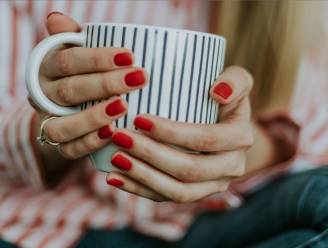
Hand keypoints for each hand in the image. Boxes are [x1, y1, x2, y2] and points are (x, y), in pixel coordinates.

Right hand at [31, 13, 146, 159]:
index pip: (68, 61)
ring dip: (94, 116)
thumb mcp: (77, 52)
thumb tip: (57, 18)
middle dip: (105, 85)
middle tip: (139, 78)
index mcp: (47, 68)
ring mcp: (50, 121)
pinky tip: (112, 133)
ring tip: (124, 107)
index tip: (130, 55)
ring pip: (63, 125)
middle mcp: (44, 96)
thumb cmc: (82, 73)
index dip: (97, 58)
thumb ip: (73, 37)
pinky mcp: (61, 145)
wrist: (68, 106)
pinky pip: (69, 148)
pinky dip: (90, 142)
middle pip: (70, 91)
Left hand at [106, 66, 253, 201]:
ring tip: (115, 159)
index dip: (172, 132)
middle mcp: (231, 167)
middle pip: (189, 170)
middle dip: (151, 155)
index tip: (139, 119)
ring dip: (143, 176)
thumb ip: (235, 80)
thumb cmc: (222, 99)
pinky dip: (139, 190)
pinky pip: (167, 198)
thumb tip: (217, 92)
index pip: (205, 139)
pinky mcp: (194, 194)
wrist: (224, 128)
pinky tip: (115, 177)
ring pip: (178, 191)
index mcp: (240, 139)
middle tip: (120, 137)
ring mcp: (212, 185)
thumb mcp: (237, 81)